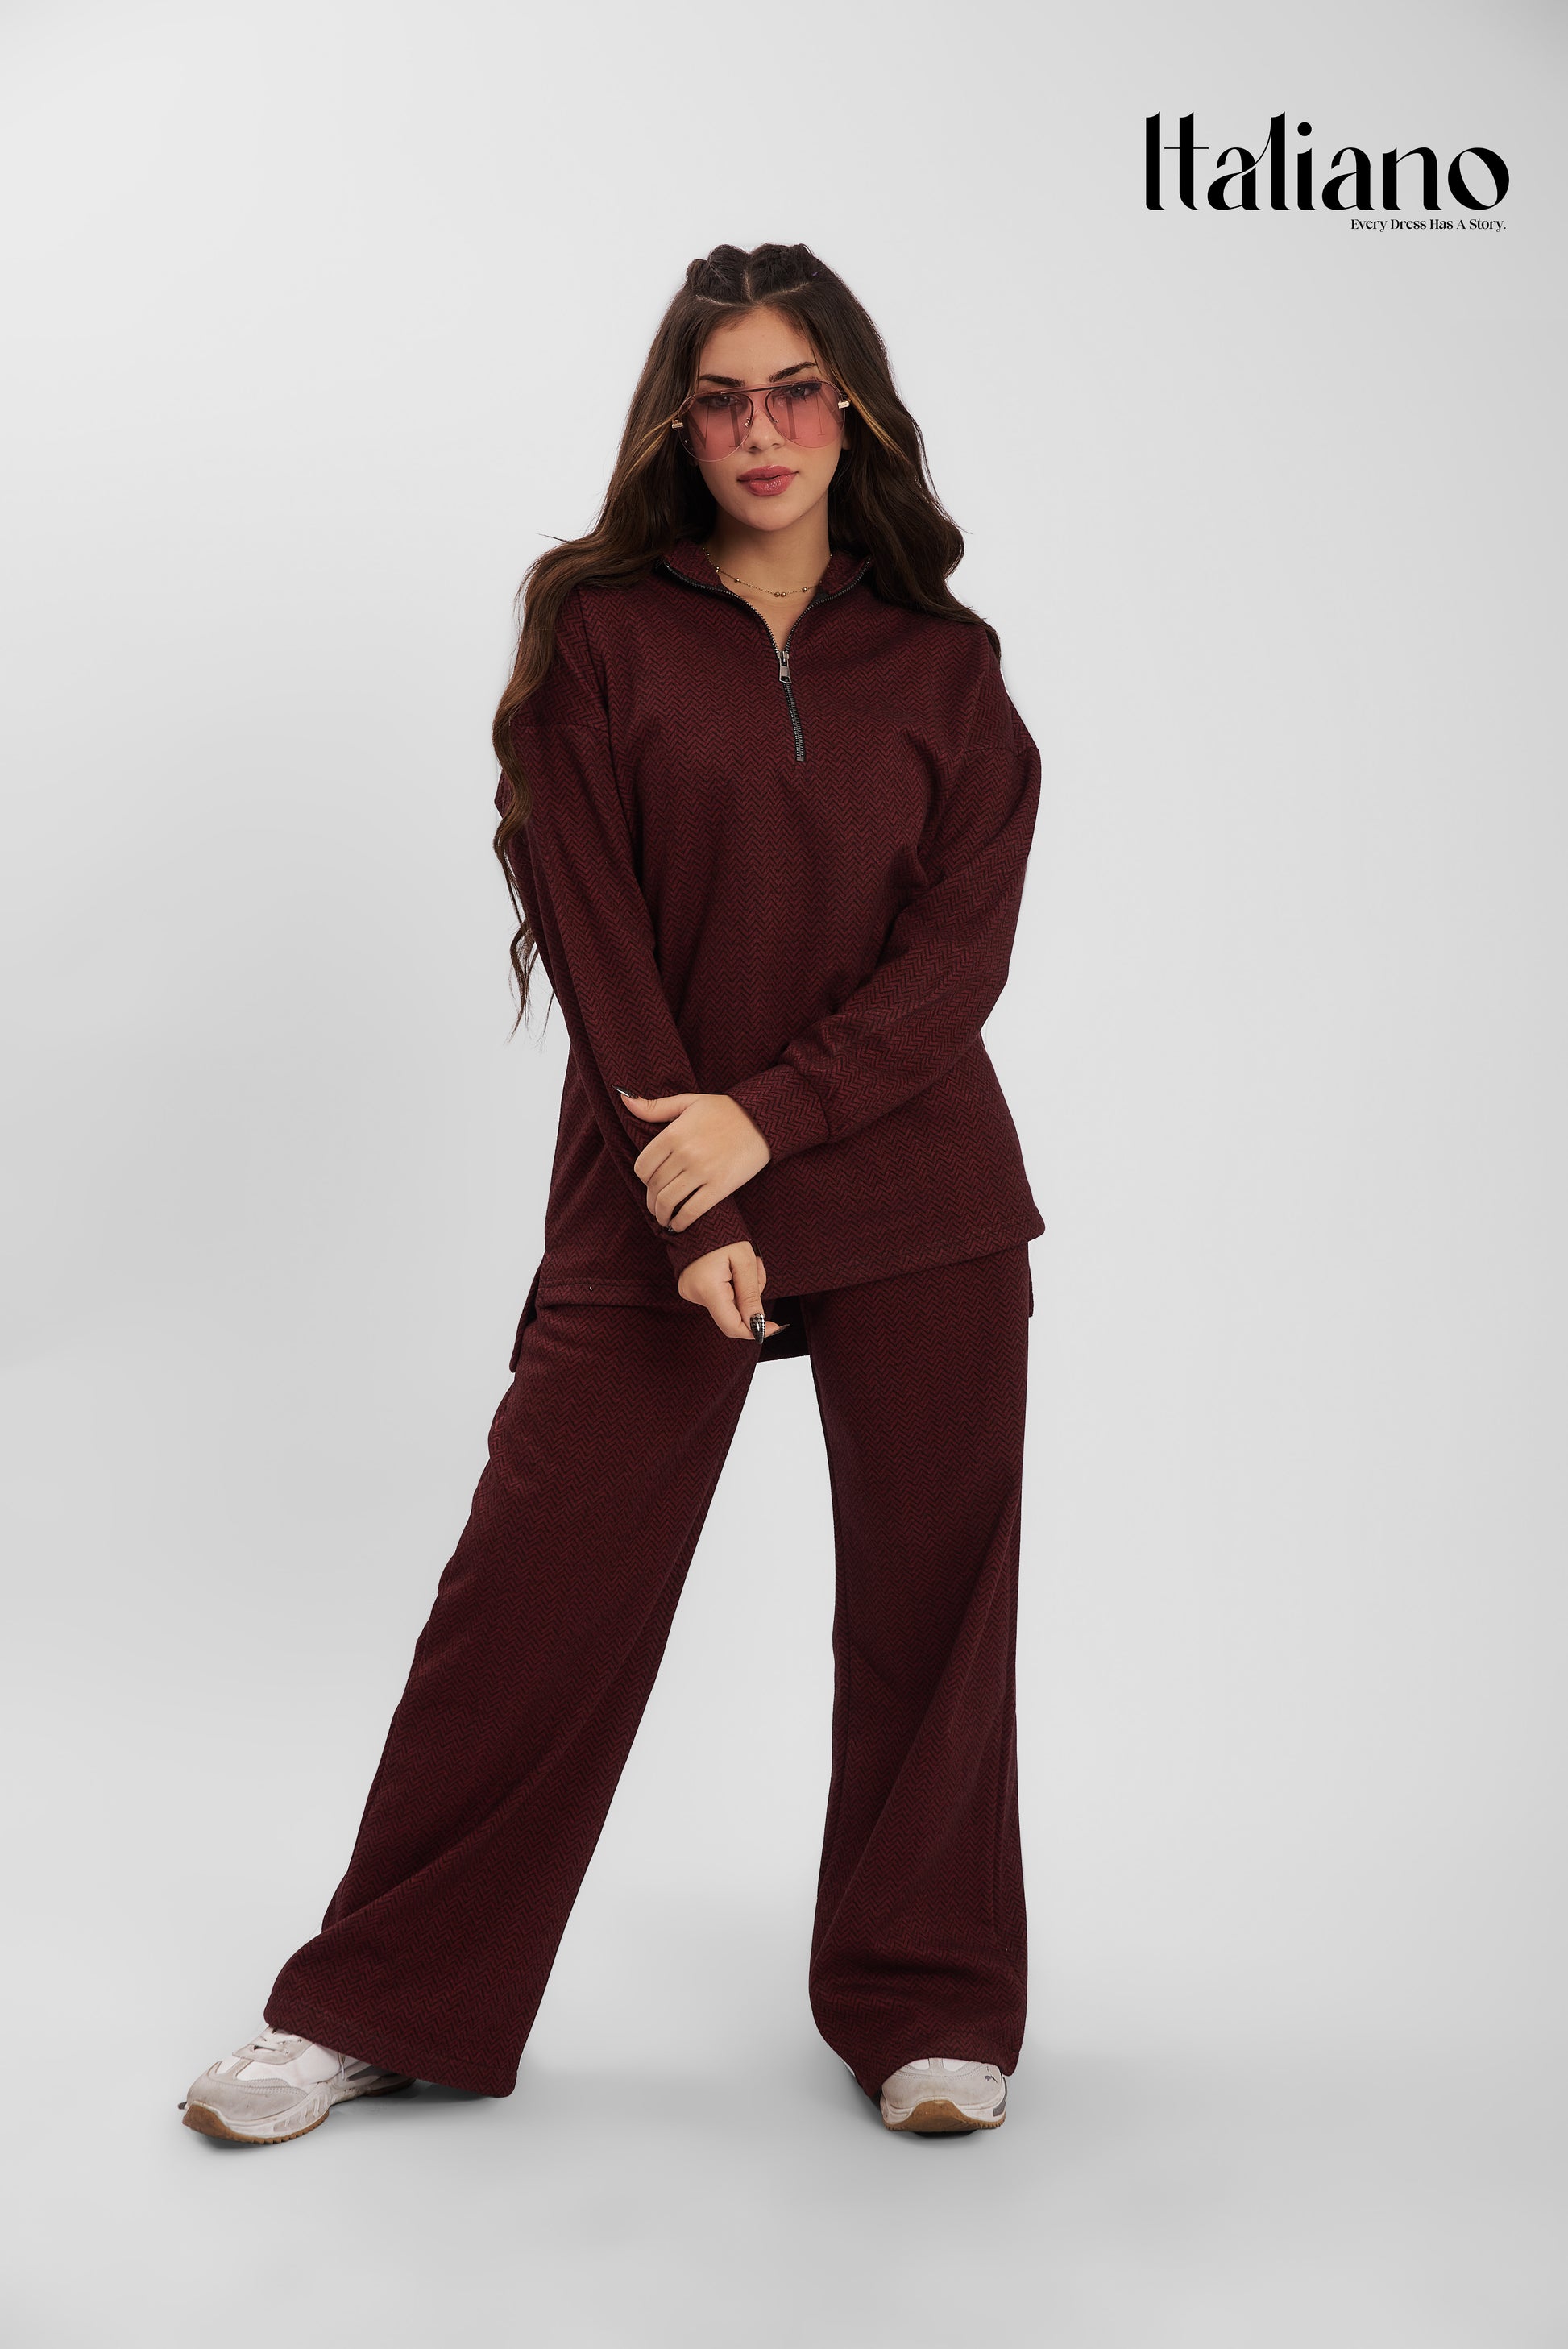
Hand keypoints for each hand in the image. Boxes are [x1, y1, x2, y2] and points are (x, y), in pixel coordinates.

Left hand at [619, 1090, 771, 1232]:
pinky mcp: (719, 1187)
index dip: (642, 1178)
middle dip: (651, 1199)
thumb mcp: (688, 1102)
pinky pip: (691, 1211)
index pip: (642, 1166)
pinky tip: (678, 1224)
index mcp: (673, 1134)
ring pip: (668, 1201)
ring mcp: (702, 1172)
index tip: (649, 1181)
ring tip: (664, 1217)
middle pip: (654, 1186)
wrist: (762, 1121)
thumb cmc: (725, 1110)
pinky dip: (680, 1222)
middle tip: (655, 1204)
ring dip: (661, 1214)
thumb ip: (655, 1107)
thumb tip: (625, 1099)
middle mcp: (684, 1154)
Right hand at [675, 1240, 782, 1342]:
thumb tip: (758, 1326)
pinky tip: (731, 1268)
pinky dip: (732, 1287)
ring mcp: (689, 1292)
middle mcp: (694, 1294)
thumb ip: (751, 1296)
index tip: (774, 1327)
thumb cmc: (724, 1234)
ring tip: (742, 1264)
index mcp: (707, 1288)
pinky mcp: (690, 1289)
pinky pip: (719, 1297)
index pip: (732, 1326)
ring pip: (728, 1306)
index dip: (754, 1330)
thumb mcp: (746, 1262)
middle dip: (750, 1299)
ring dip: (742, 1291)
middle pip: (733, 1315)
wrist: (699, 1218)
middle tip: (755, 1270)